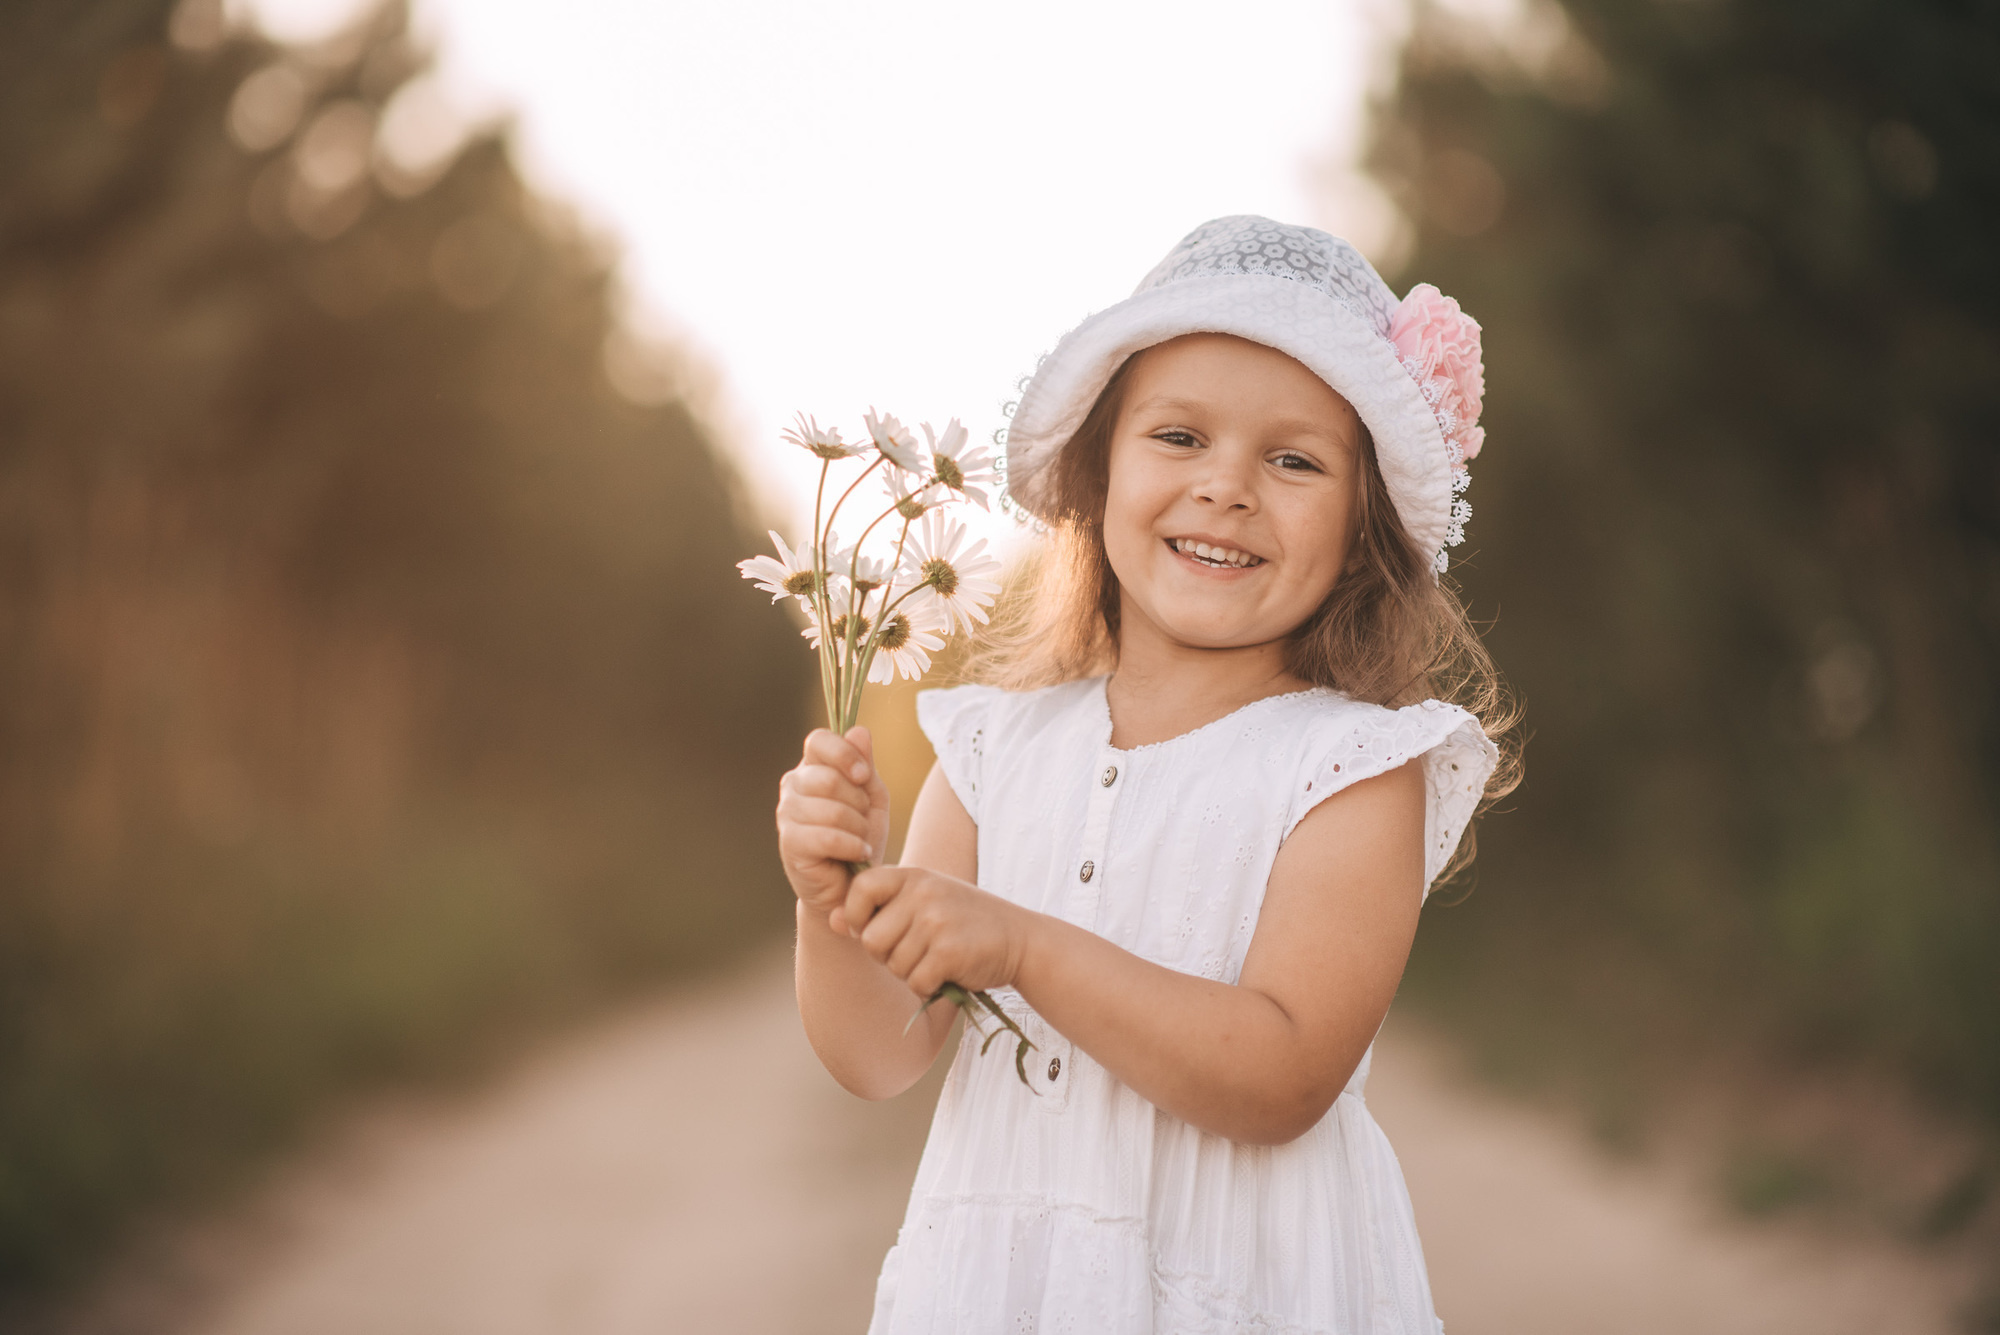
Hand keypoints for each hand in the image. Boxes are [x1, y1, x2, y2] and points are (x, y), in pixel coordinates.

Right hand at [776, 726, 889, 913]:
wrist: (852, 887)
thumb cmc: (861, 838)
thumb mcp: (872, 797)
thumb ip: (865, 765)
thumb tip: (859, 730)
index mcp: (812, 767)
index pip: (819, 740)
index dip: (844, 754)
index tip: (863, 776)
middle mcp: (793, 785)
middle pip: (829, 778)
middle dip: (859, 802)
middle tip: (864, 822)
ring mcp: (787, 814)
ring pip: (832, 809)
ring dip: (858, 828)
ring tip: (862, 841)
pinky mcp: (789, 843)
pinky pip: (827, 836)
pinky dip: (853, 846)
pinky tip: (860, 854)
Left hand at [837, 866, 1027, 999]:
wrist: (1020, 939)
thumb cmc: (963, 921)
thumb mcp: (923, 901)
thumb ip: (879, 908)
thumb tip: (831, 921)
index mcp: (913, 875)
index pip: (859, 888)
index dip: (856, 915)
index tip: (873, 926)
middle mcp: (923, 893)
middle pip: (870, 939)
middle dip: (886, 955)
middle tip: (915, 950)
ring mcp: (937, 922)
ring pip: (893, 965)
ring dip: (911, 972)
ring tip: (937, 957)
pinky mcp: (949, 952)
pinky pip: (916, 982)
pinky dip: (929, 986)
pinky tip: (948, 972)